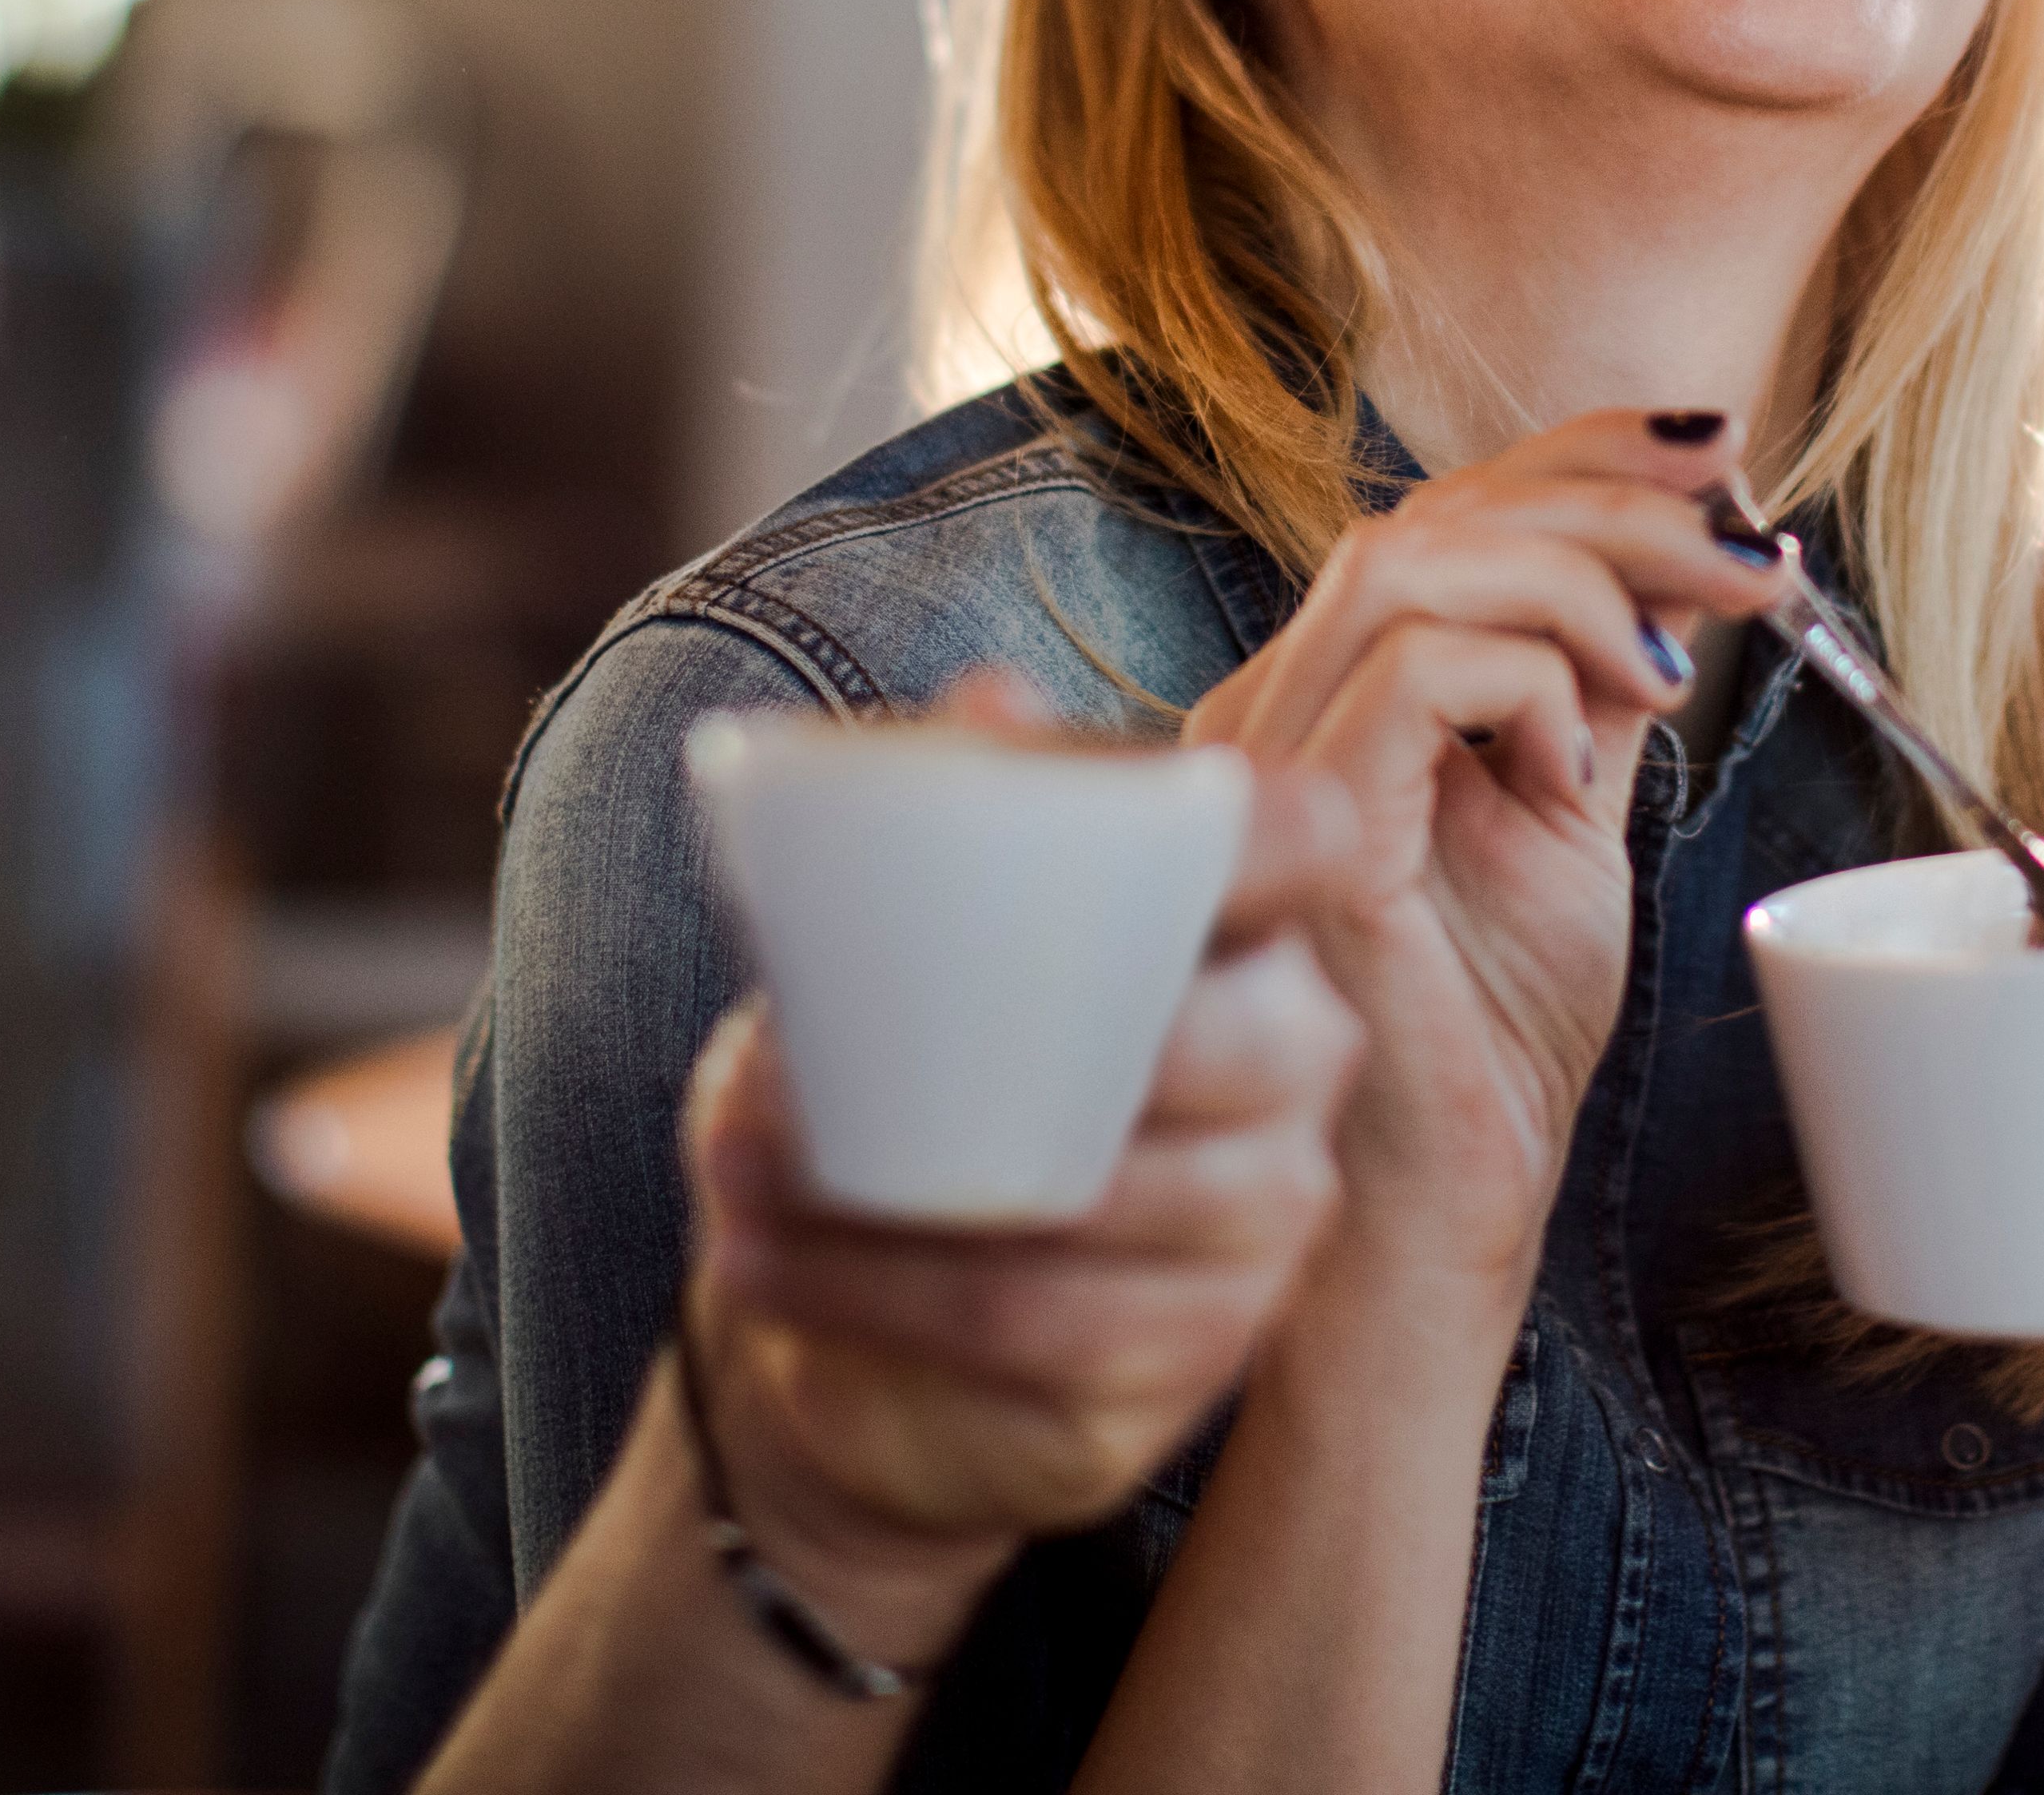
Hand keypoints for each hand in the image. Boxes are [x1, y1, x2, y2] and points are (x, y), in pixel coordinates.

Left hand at [681, 749, 1367, 1589]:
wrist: (879, 1289)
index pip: (1315, 847)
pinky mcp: (1202, 1350)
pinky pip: (1048, 1326)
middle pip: (1217, 1044)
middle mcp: (1299, 1061)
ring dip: (893, 1200)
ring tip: (728, 1166)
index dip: (1273, 833)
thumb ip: (967, 810)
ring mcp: (1268, 1217)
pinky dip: (883, 1298)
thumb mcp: (914, 927)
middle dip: (1003, 1051)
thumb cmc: (919, 1061)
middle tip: (772, 1066)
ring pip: (1103, 1199)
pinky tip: (757, 1264)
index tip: (1168, 820)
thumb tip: (993, 692)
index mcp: (1254, 925)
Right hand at [1177, 407, 1770, 1305]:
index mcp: (1334, 694)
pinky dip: (1530, 684)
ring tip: (1680, 667)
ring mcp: (1266, 766)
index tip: (1725, 458)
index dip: (1581, 454)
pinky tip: (1580, 767)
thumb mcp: (1570, 829)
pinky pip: (1410, 672)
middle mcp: (1275, 707)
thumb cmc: (1485, 1047)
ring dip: (1583, 580)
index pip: (1443, 511)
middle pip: (1433, 513)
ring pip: (1410, 559)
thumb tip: (1682, 567)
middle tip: (1754, 560)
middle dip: (1616, 506)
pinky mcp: (1300, 830)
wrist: (1435, 1221)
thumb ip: (1595, 695)